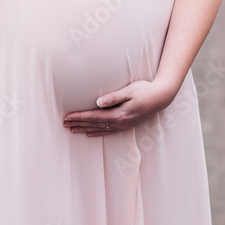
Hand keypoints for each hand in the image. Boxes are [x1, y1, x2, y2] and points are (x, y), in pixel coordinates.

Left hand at [63, 78, 177, 136]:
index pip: (94, 117)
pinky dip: (97, 133)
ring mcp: (123, 125)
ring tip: (72, 129)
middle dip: (78, 124)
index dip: (80, 117)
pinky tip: (89, 134)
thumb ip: (113, 97)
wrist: (161, 97)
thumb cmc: (144, 90)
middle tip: (64, 124)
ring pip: (99, 129)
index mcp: (119, 114)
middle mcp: (120, 122)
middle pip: (94, 125)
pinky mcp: (126, 124)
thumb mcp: (129, 91)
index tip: (67, 117)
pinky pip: (108, 131)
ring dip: (84, 129)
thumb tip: (98, 102)